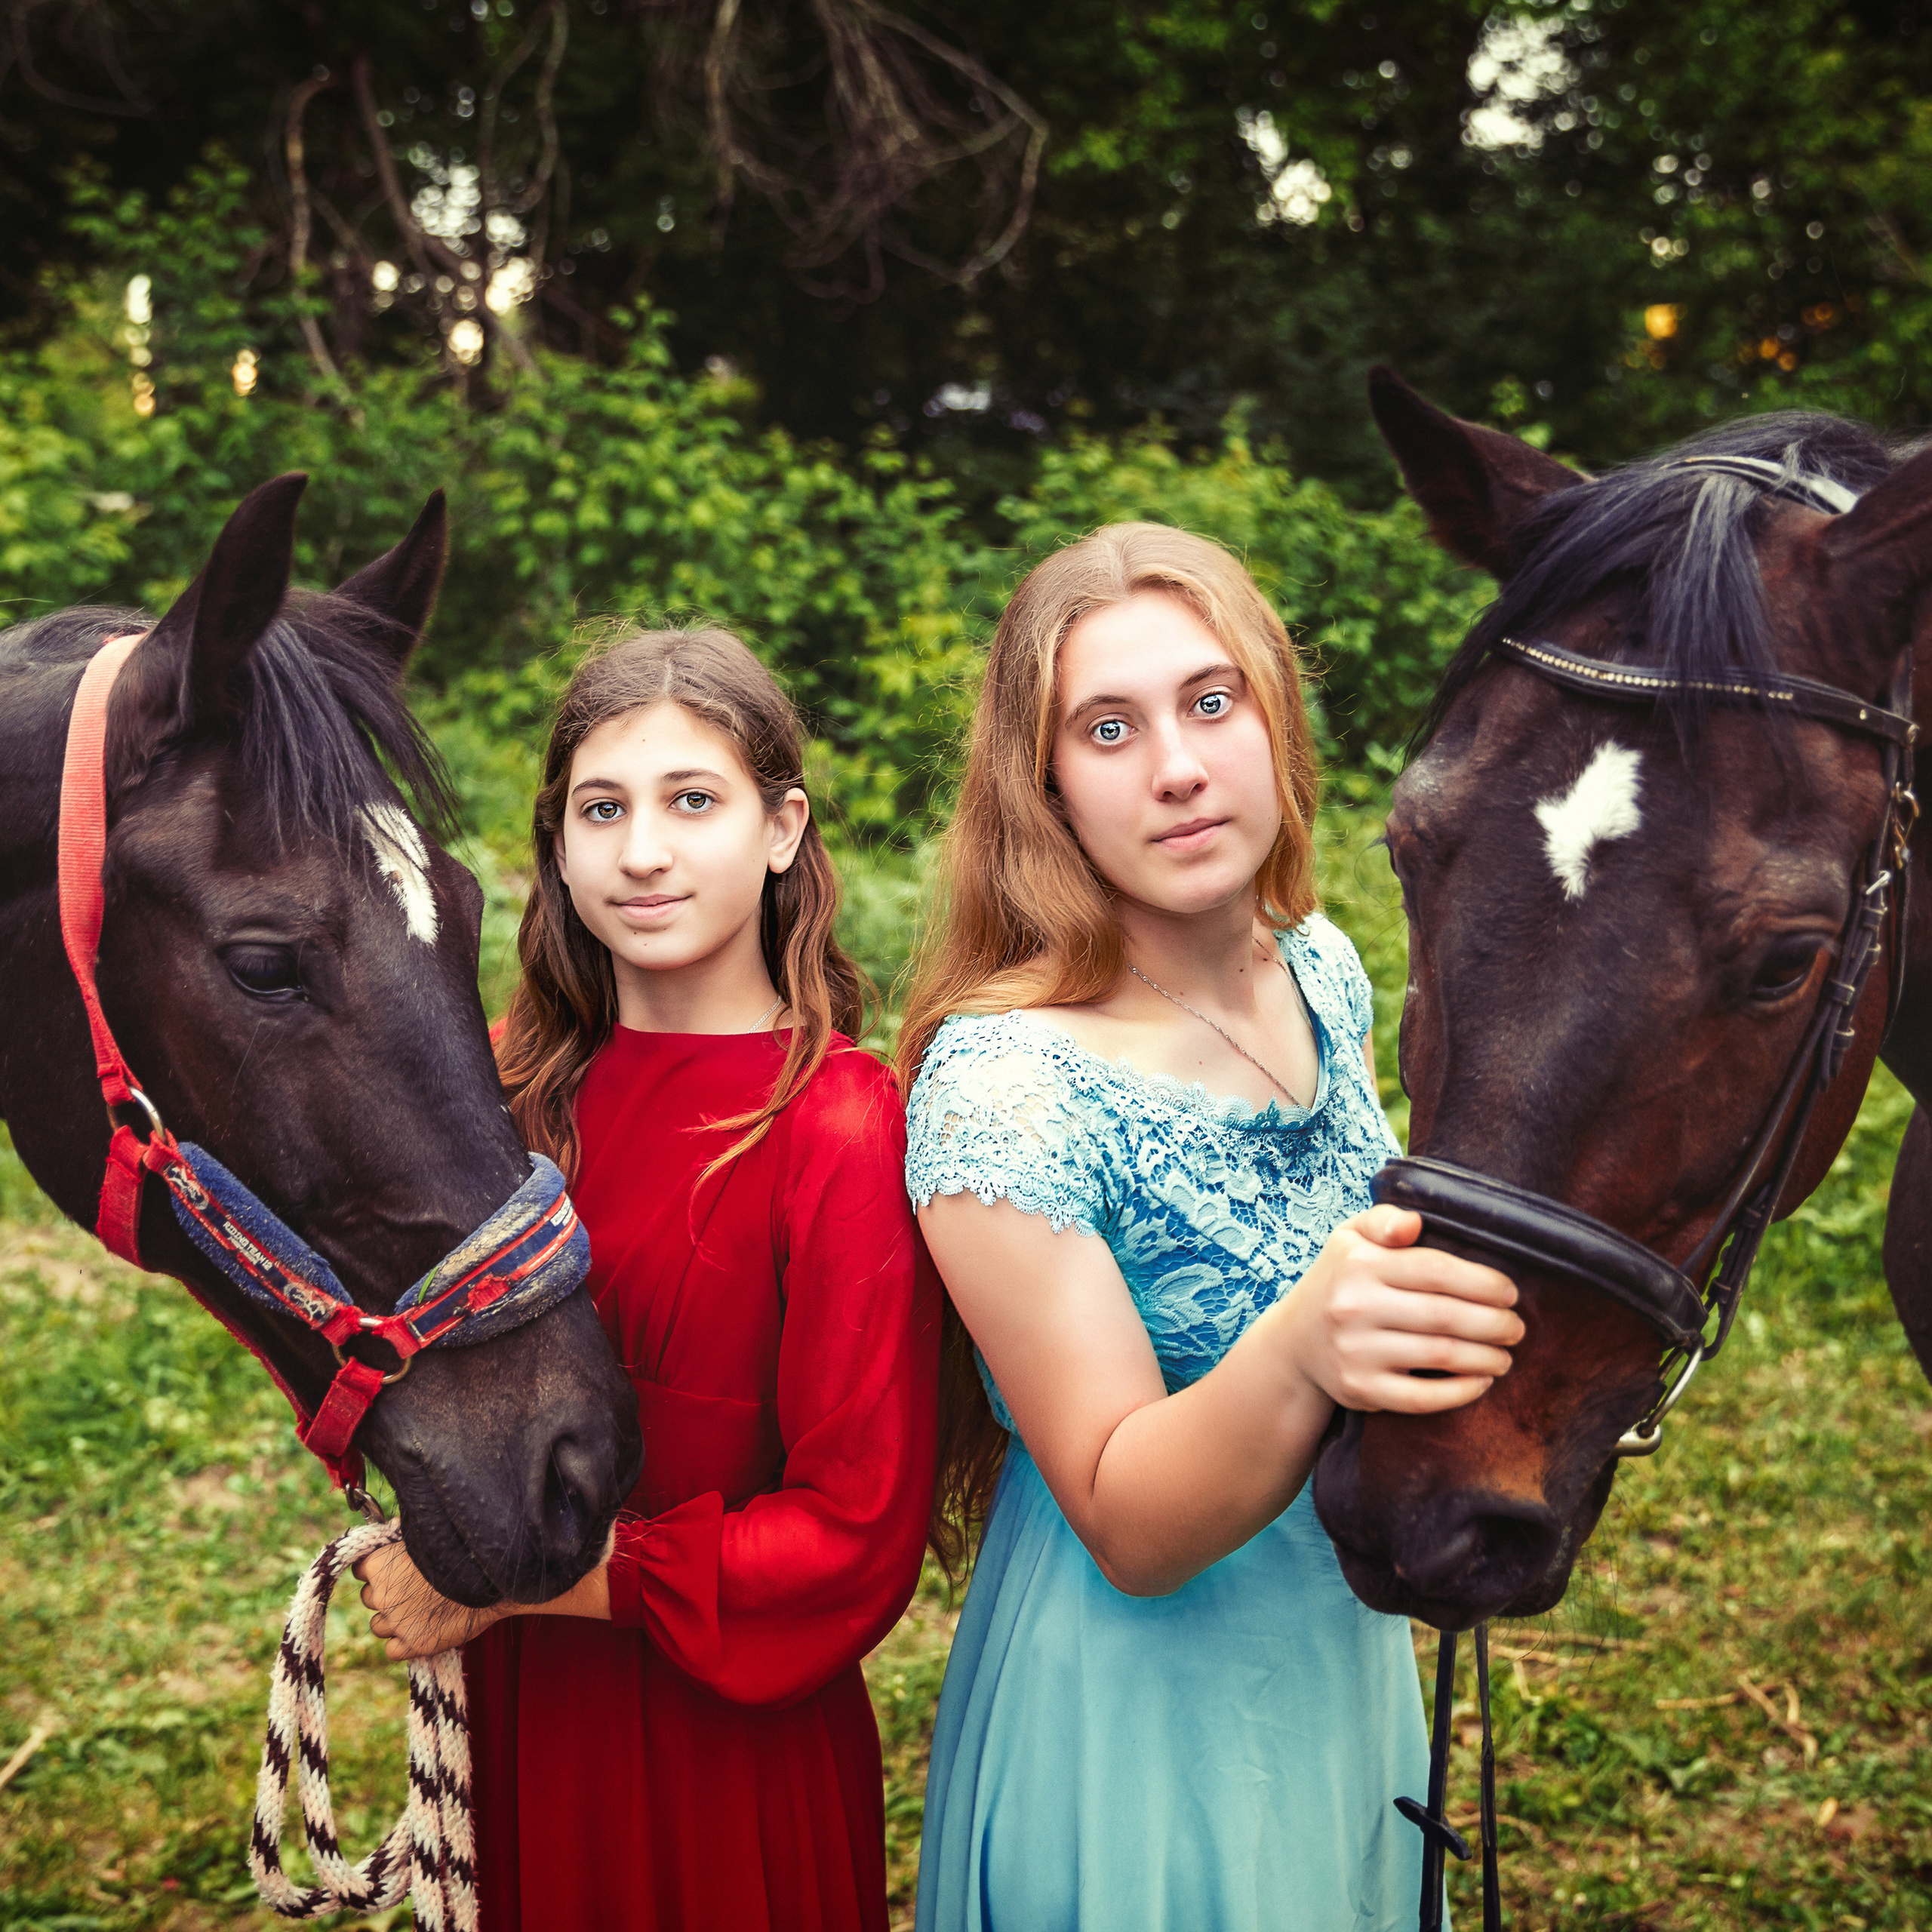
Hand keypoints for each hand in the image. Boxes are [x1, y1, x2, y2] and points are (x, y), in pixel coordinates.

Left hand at [353, 1542, 507, 1660]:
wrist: (489, 1578)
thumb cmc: (460, 1550)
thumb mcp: (426, 1536)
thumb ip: (403, 1535)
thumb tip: (392, 1526)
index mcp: (379, 1565)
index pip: (360, 1569)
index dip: (376, 1569)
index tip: (391, 1569)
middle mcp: (381, 1595)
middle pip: (369, 1597)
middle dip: (385, 1594)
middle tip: (411, 1589)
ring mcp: (396, 1623)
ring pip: (378, 1626)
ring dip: (392, 1620)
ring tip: (420, 1610)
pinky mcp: (412, 1645)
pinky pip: (392, 1649)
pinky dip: (403, 1643)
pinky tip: (422, 1629)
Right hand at [1277, 1203, 1521, 1414]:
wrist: (1295, 1341)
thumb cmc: (1340, 1281)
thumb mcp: (1350, 1237)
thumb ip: (1384, 1220)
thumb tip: (1415, 1222)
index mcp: (1358, 1264)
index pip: (1436, 1271)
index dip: (1483, 1283)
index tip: (1510, 1293)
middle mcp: (1353, 1307)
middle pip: (1445, 1316)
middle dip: (1495, 1324)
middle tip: (1516, 1328)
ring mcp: (1355, 1352)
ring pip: (1440, 1356)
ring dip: (1486, 1358)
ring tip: (1505, 1355)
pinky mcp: (1360, 1389)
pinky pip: (1422, 1398)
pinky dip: (1460, 1392)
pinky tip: (1482, 1382)